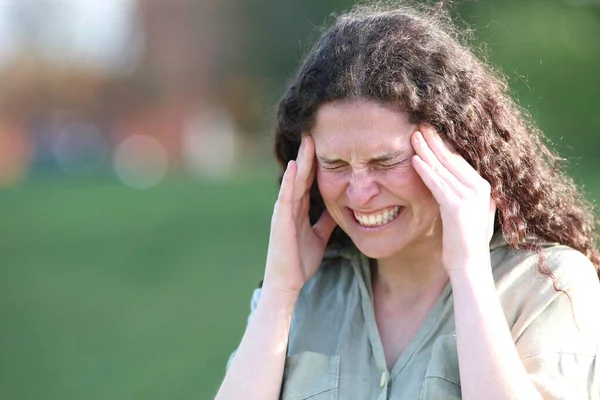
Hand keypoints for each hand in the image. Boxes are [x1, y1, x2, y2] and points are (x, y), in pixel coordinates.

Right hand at [262, 135, 336, 295]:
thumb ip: (326, 221)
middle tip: (315, 132)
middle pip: (301, 175)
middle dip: (308, 154)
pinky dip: (290, 180)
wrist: (287, 282)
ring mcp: (283, 211)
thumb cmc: (300, 261)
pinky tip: (294, 166)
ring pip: (294, 180)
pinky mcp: (281, 220)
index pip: (308, 180)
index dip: (315, 162)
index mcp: (298, 209)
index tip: (324, 143)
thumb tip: (339, 209)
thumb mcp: (319, 237)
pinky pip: (286, 196)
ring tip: (308, 140)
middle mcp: (289, 206)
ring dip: (300, 160)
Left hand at [410, 126, 495, 274]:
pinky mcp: (457, 207)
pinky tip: (415, 159)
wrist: (470, 265)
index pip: (460, 161)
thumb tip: (466, 183)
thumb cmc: (467, 243)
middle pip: (452, 159)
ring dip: (426, 150)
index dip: (444, 146)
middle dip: (435, 141)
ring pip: (443, 168)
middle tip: (421, 125)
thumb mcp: (474, 214)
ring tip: (414, 136)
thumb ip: (471, 197)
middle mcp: (480, 189)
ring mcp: (470, 197)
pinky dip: (425, 171)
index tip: (431, 133)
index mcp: (484, 188)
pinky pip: (437, 184)